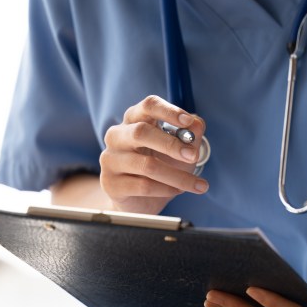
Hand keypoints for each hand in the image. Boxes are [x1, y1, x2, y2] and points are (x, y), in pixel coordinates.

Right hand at [100, 95, 207, 214]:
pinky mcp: (111, 183)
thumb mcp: (181, 150)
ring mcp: (110, 159)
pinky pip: (143, 186)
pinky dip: (166, 189)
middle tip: (193, 156)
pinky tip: (177, 191)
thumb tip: (196, 124)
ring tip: (196, 184)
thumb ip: (190, 135)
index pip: (148, 106)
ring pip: (147, 165)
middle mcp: (117, 136)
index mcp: (134, 120)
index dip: (169, 112)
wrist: (141, 201)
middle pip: (141, 132)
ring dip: (177, 176)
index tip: (188, 122)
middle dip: (171, 145)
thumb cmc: (162, 167)